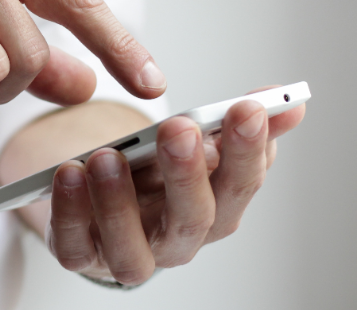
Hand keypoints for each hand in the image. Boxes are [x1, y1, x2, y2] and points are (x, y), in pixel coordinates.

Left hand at [44, 92, 305, 283]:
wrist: (100, 202)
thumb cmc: (153, 176)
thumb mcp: (192, 145)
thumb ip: (234, 124)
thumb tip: (290, 102)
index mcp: (214, 210)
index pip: (240, 186)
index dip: (247, 150)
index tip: (246, 108)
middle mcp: (176, 241)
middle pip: (192, 220)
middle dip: (187, 174)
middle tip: (179, 129)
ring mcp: (128, 254)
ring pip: (131, 248)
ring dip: (119, 202)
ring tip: (107, 156)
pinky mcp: (81, 256)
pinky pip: (74, 247)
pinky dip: (69, 213)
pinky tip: (68, 173)